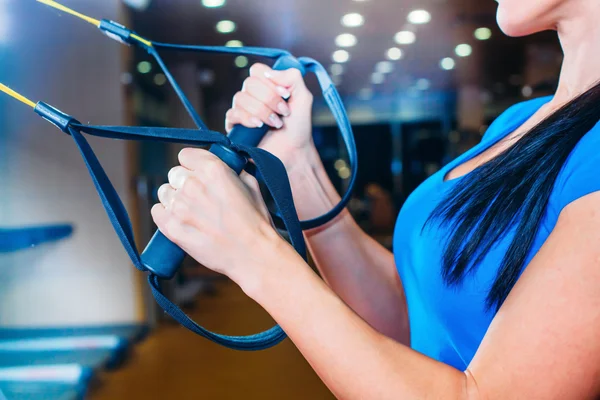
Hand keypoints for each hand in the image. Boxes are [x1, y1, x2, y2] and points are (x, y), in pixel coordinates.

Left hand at [150, 148, 286, 288]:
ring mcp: (180, 206)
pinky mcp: (172, 227)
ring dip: (174, 199)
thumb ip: (235, 171)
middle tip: (198, 197)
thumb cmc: (256, 222)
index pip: (186, 155)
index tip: (198, 173)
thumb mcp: (252, 185)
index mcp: (213, 169)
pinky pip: (157, 211)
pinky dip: (165, 215)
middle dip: (185, 182)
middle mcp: (193, 184)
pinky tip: (180, 220)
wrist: (253, 254)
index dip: (193, 165)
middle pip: (174, 173)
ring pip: (164, 192)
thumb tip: (228, 166)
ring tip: (191, 212)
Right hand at [225, 63, 314, 168]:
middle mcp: (252, 95)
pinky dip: (248, 118)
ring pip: (240, 98)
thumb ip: (292, 77)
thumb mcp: (303, 97)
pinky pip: (233, 114)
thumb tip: (269, 73)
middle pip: (249, 83)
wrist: (294, 151)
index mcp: (266, 86)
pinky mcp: (235, 126)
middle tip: (283, 113)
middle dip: (270, 99)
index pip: (257, 70)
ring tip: (275, 123)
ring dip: (262, 110)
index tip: (285, 94)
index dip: (270, 80)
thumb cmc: (298, 126)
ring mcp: (242, 110)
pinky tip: (259, 126)